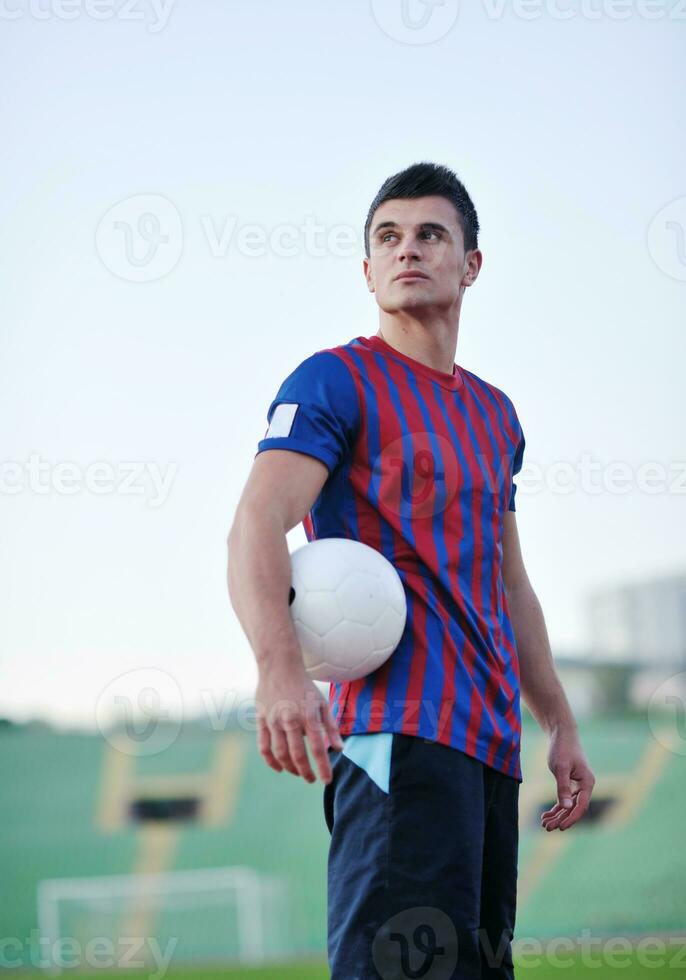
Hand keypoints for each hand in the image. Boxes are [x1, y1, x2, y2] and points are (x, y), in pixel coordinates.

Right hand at [255, 668, 343, 783]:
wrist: (279, 666)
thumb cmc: (304, 686)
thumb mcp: (322, 703)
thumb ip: (331, 727)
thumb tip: (339, 749)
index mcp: (308, 715)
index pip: (317, 748)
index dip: (323, 767)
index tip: (327, 781)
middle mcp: (290, 719)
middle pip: (297, 755)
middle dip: (306, 772)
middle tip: (311, 780)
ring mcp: (273, 721)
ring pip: (280, 753)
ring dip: (290, 768)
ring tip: (298, 773)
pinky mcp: (261, 720)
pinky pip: (264, 746)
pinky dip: (270, 761)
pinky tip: (279, 768)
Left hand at [541, 727, 594, 831]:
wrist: (562, 733)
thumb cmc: (562, 748)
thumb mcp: (560, 767)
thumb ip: (563, 787)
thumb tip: (566, 807)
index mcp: (587, 783)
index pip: (581, 806)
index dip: (571, 818)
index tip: (560, 828)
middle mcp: (585, 786)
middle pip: (574, 809)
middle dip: (561, 819)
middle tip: (546, 828)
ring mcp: (578, 785)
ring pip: (568, 806)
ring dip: (557, 815)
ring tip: (544, 824)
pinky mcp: (570, 783)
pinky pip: (564, 799)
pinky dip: (556, 808)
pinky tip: (546, 815)